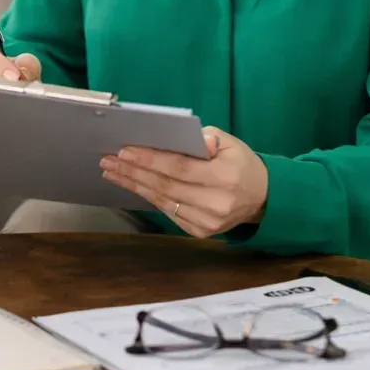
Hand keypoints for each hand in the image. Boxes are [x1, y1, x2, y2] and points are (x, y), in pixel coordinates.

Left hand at [99, 127, 268, 237]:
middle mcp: (217, 203)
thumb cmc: (239, 163)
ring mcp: (209, 222)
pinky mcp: (201, 232)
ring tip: (112, 171)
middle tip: (108, 160)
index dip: (150, 160)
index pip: (180, 168)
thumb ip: (205, 138)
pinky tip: (132, 185)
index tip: (124, 151)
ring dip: (134, 185)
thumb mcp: (229, 143)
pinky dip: (148, 197)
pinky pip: (168, 212)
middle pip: (166, 185)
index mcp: (225, 177)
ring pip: (163, 201)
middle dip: (133, 171)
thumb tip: (184, 137)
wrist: (261, 197)